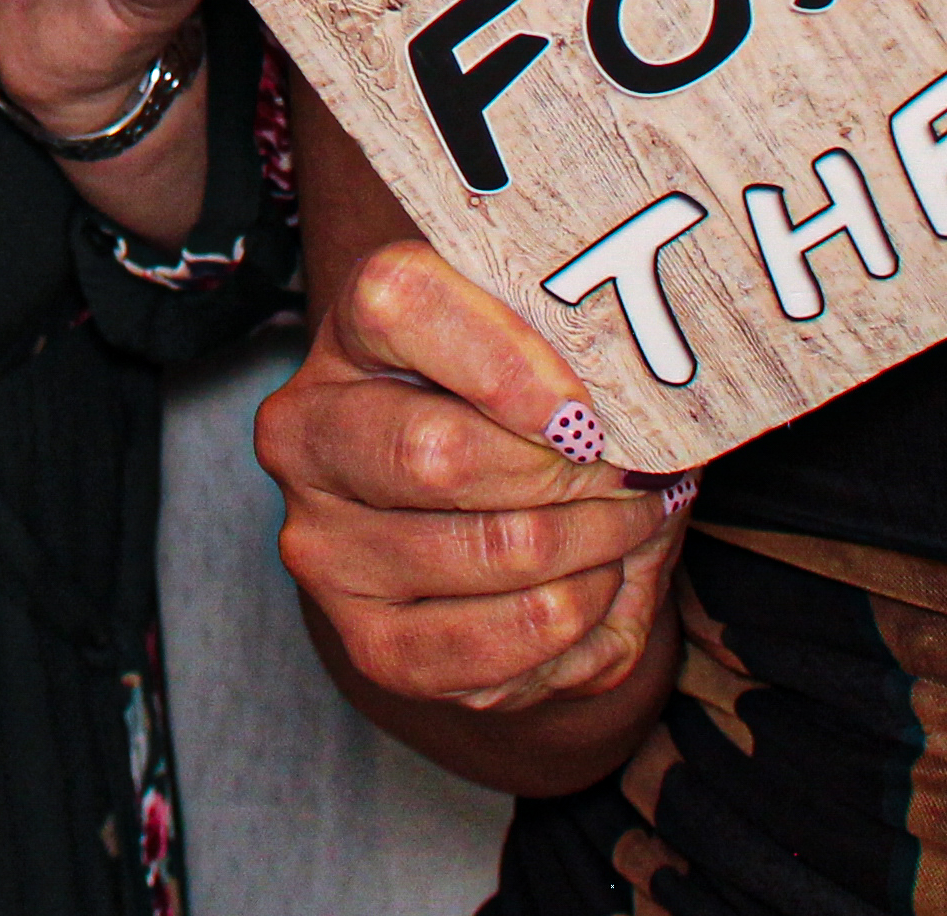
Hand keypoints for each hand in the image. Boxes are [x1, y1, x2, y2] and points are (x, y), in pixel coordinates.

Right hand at [261, 234, 684, 716]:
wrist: (488, 524)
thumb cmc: (525, 413)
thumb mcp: (537, 345)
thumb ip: (570, 331)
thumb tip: (639, 377)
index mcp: (348, 334)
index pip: (399, 302)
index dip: (502, 357)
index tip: (585, 408)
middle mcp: (307, 437)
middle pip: (438, 453)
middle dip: (569, 472)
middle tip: (635, 471)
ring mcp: (327, 547)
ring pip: (494, 549)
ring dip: (599, 540)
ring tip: (631, 520)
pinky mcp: (373, 644)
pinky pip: (508, 639)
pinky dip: (583, 611)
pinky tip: (597, 580)